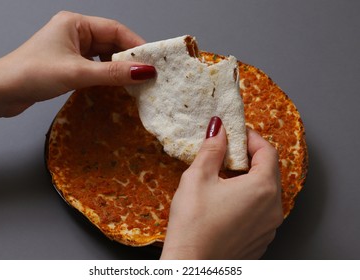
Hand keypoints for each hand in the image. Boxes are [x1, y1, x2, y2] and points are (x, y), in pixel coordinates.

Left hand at [0, 11, 154, 125]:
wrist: (1, 91)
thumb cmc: (32, 74)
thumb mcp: (77, 73)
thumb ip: (112, 73)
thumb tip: (144, 72)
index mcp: (75, 23)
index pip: (115, 30)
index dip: (136, 45)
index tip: (152, 61)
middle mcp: (74, 33)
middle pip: (111, 43)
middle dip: (128, 58)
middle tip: (147, 75)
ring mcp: (71, 49)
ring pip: (103, 56)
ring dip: (117, 68)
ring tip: (133, 83)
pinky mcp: (68, 65)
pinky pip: (94, 67)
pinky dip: (106, 76)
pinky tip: (114, 86)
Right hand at [160, 117, 282, 258]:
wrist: (191, 267)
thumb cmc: (193, 224)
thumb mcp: (198, 177)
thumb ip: (212, 149)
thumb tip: (218, 128)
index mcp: (262, 189)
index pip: (268, 151)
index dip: (251, 137)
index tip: (235, 132)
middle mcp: (273, 208)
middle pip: (269, 171)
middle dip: (250, 156)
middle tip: (228, 151)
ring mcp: (269, 227)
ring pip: (266, 191)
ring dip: (250, 177)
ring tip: (225, 175)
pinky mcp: (261, 239)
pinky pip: (262, 210)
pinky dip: (250, 198)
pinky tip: (227, 200)